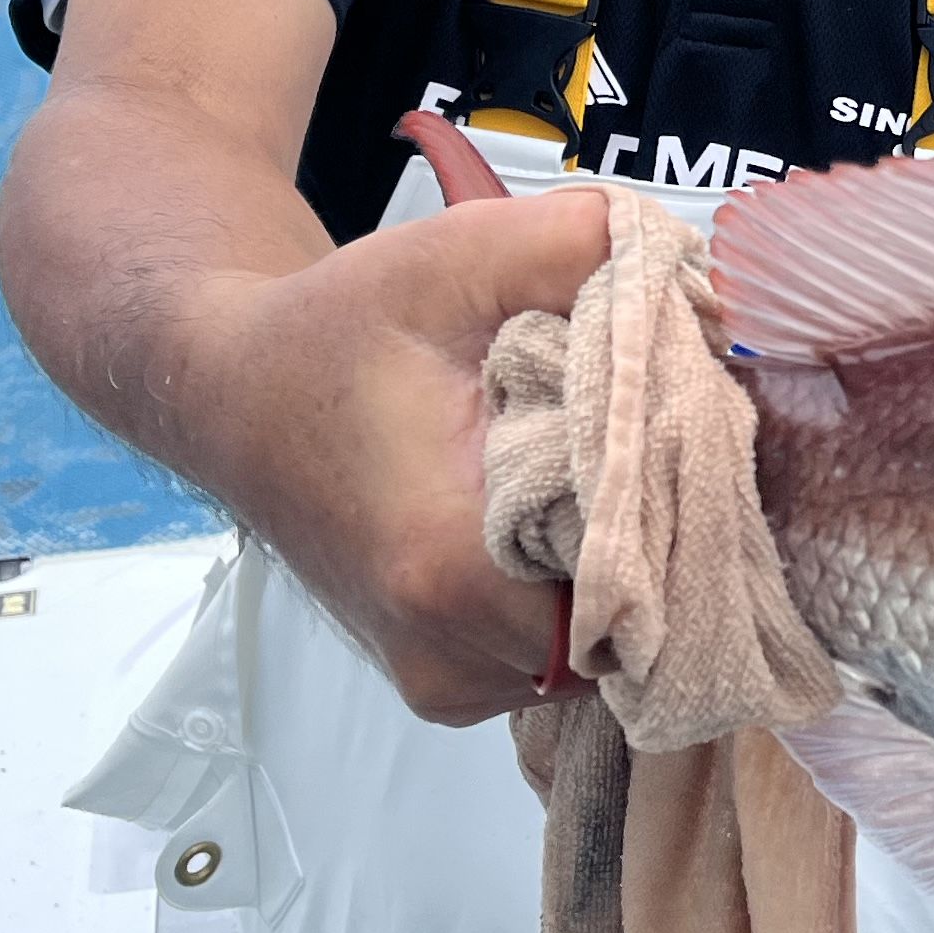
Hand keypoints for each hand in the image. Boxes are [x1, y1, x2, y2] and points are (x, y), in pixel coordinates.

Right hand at [1, 0, 619, 729]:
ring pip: (600, 646)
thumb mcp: (455, 257)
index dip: (680, 493)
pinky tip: (544, 522)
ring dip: (611, 566)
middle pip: (631, 619)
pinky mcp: (444, 686)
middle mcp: (445, 650)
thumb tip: (702, 276)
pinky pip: (555, 660)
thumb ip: (581, 246)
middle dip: (654, 528)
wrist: (231, 395)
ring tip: (579, 476)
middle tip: (637, 441)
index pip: (641, 573)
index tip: (681, 426)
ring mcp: (444, 682)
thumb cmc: (333, 334)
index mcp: (452, 567)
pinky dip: (568, 596)